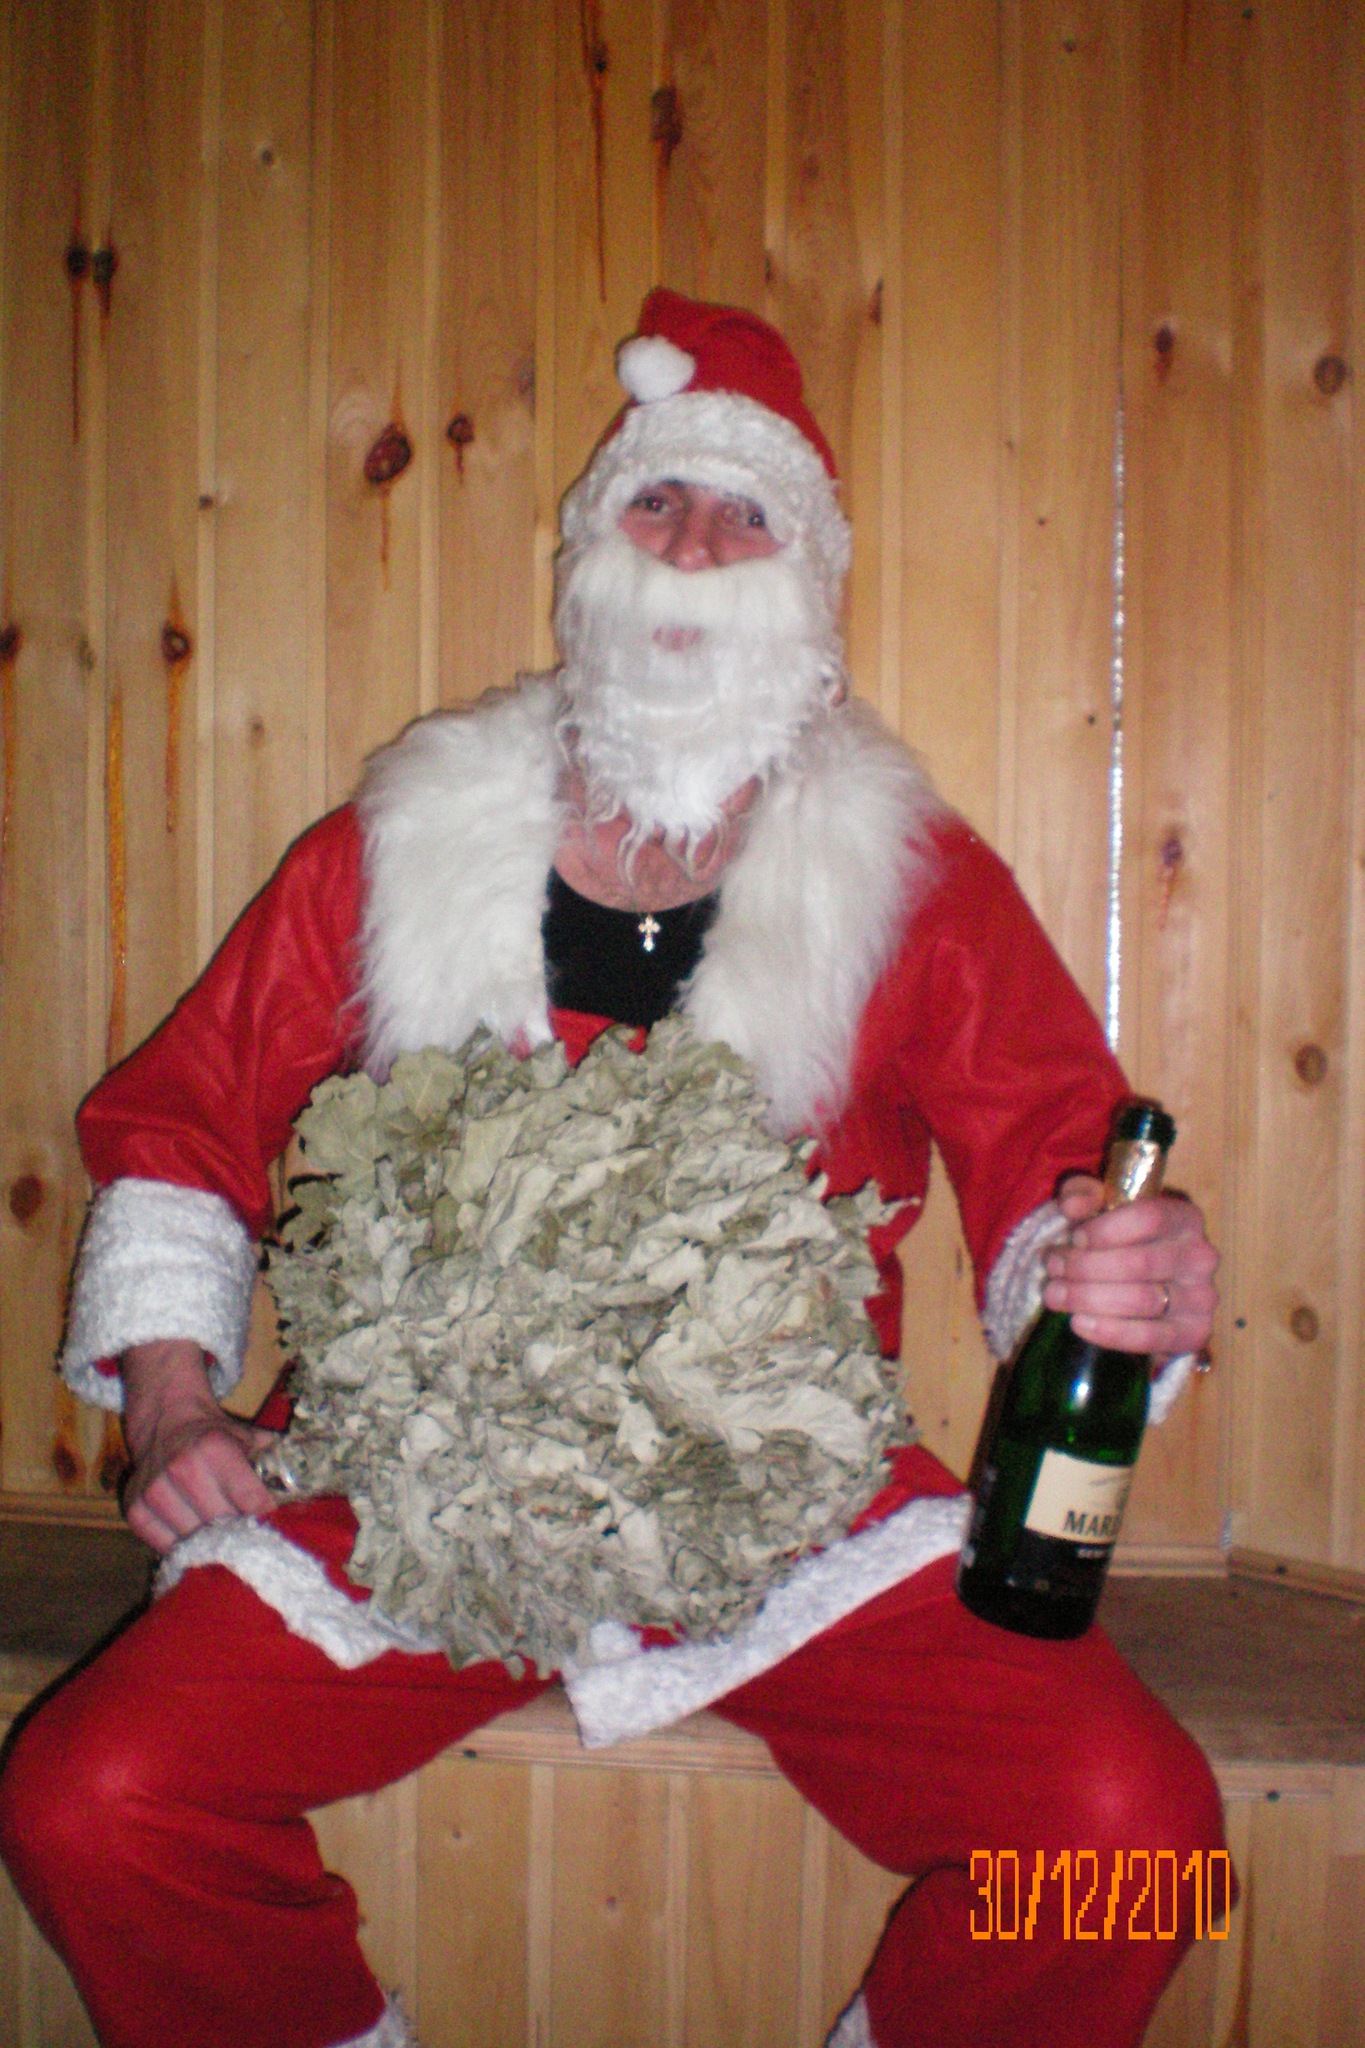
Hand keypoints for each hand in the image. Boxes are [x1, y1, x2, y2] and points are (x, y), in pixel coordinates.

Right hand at [121, 1339, 276, 1555]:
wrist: (165, 1418)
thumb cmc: (212, 1433)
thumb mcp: (246, 1437)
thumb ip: (274, 1461)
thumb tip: (310, 1490)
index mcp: (214, 1449)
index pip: (250, 1501)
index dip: (266, 1520)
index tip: (276, 1532)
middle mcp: (182, 1469)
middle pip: (222, 1525)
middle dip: (240, 1537)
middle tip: (254, 1546)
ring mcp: (154, 1490)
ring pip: (192, 1540)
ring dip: (210, 1548)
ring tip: (225, 1549)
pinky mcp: (135, 1508)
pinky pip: (162, 1545)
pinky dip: (180, 1550)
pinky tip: (194, 1546)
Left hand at [1042, 1176, 1218, 1360]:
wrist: (1147, 1287)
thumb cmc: (1121, 1240)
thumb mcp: (1101, 1206)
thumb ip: (1084, 1194)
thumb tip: (1071, 1207)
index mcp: (1185, 1218)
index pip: (1149, 1218)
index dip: (1105, 1229)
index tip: (1074, 1239)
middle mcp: (1201, 1256)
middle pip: (1139, 1263)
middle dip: (1085, 1267)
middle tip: (1052, 1269)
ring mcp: (1202, 1298)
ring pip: (1141, 1299)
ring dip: (1089, 1298)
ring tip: (1055, 1295)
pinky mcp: (1193, 1334)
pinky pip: (1151, 1337)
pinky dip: (1111, 1332)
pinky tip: (1079, 1323)